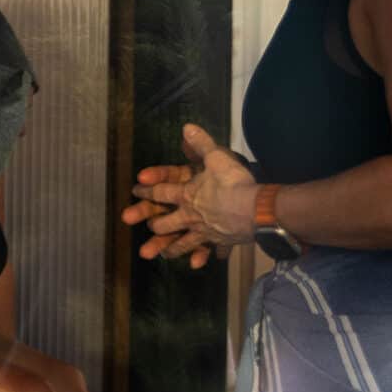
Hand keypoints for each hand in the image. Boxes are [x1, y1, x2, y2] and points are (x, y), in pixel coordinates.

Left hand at [123, 125, 252, 268]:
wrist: (257, 209)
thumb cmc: (234, 183)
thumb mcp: (216, 157)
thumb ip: (201, 143)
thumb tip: (187, 127)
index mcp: (186, 196)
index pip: (160, 193)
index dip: (146, 191)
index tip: (135, 192)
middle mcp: (190, 217)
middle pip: (166, 225)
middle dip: (156, 226)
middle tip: (150, 226)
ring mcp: (204, 232)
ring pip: (184, 243)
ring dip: (173, 248)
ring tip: (165, 254)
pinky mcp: (221, 242)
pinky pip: (211, 250)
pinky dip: (206, 256)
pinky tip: (201, 264)